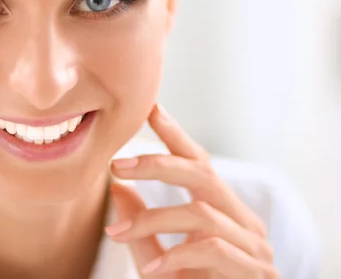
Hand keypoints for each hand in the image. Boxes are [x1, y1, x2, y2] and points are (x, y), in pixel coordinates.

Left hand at [104, 104, 278, 278]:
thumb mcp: (158, 259)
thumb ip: (143, 227)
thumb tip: (118, 188)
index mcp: (224, 212)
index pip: (199, 164)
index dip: (175, 135)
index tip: (151, 108)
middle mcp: (244, 223)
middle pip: (204, 174)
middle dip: (158, 164)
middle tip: (117, 164)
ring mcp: (253, 249)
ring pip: (202, 214)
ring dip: (154, 220)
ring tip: (117, 234)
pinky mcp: (254, 274)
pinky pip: (212, 251)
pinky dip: (176, 256)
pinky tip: (150, 270)